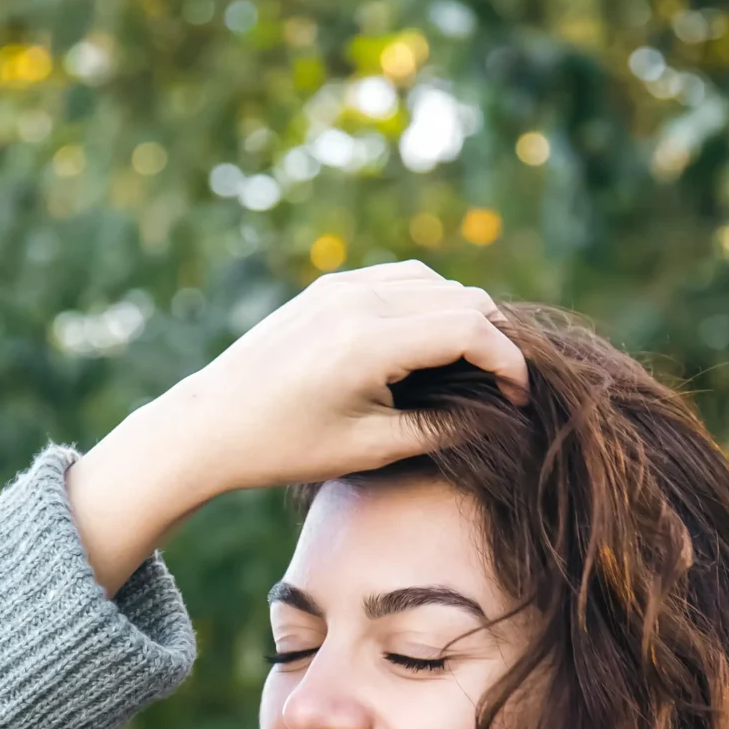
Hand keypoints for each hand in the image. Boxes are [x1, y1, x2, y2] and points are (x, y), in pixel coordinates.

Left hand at [65, 261, 528, 593]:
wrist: (210, 424)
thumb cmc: (285, 447)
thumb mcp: (371, 449)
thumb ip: (440, 428)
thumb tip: (495, 416)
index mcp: (368, 340)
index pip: (469, 328)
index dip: (507, 362)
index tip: (518, 398)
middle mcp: (358, 299)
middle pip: (460, 297)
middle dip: (494, 337)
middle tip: (504, 384)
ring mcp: (341, 285)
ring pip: (433, 282)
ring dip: (464, 316)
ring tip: (474, 365)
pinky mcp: (328, 286)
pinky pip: (400, 280)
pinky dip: (430, 303)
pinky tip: (432, 343)